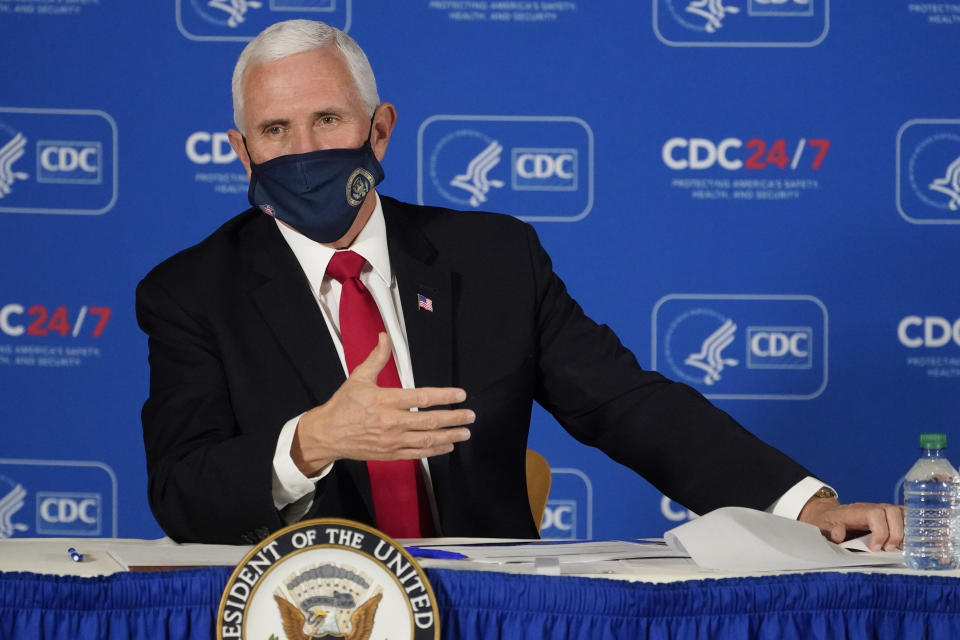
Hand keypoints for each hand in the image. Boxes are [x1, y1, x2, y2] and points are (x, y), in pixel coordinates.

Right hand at [291, 332, 473, 475]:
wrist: (327, 434)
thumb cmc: (343, 405)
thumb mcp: (358, 378)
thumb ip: (376, 358)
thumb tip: (384, 337)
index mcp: (385, 400)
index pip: (422, 398)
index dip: (444, 396)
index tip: (460, 395)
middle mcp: (391, 422)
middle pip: (430, 421)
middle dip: (453, 418)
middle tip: (470, 415)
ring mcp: (392, 440)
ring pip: (427, 440)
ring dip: (449, 437)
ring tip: (465, 433)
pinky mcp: (390, 453)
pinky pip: (417, 453)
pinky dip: (434, 451)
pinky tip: (447, 447)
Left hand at [798, 497, 903, 551]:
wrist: (829, 515)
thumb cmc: (828, 522)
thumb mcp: (823, 527)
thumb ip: (829, 530)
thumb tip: (839, 533)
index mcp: (856, 511)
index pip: (875, 514)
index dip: (880, 532)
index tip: (874, 548)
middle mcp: (873, 508)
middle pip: (893, 512)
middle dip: (896, 533)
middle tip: (888, 549)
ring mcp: (882, 511)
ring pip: (903, 514)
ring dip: (905, 532)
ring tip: (899, 548)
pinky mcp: (889, 517)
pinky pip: (906, 518)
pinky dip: (910, 530)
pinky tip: (906, 543)